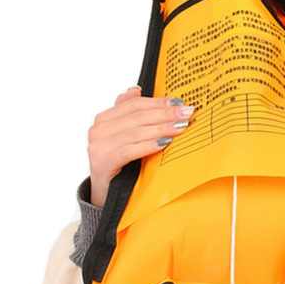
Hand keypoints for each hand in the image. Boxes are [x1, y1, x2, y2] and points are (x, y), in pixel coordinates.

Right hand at [87, 86, 195, 207]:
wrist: (105, 194)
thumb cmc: (121, 163)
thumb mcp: (127, 136)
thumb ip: (130, 114)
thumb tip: (136, 89)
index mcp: (104, 118)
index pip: (134, 104)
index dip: (158, 102)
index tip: (179, 102)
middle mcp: (98, 129)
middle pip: (137, 116)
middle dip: (165, 113)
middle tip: (186, 113)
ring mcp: (98, 145)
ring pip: (136, 131)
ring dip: (162, 128)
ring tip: (181, 127)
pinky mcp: (103, 161)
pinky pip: (130, 150)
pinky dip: (148, 145)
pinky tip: (164, 143)